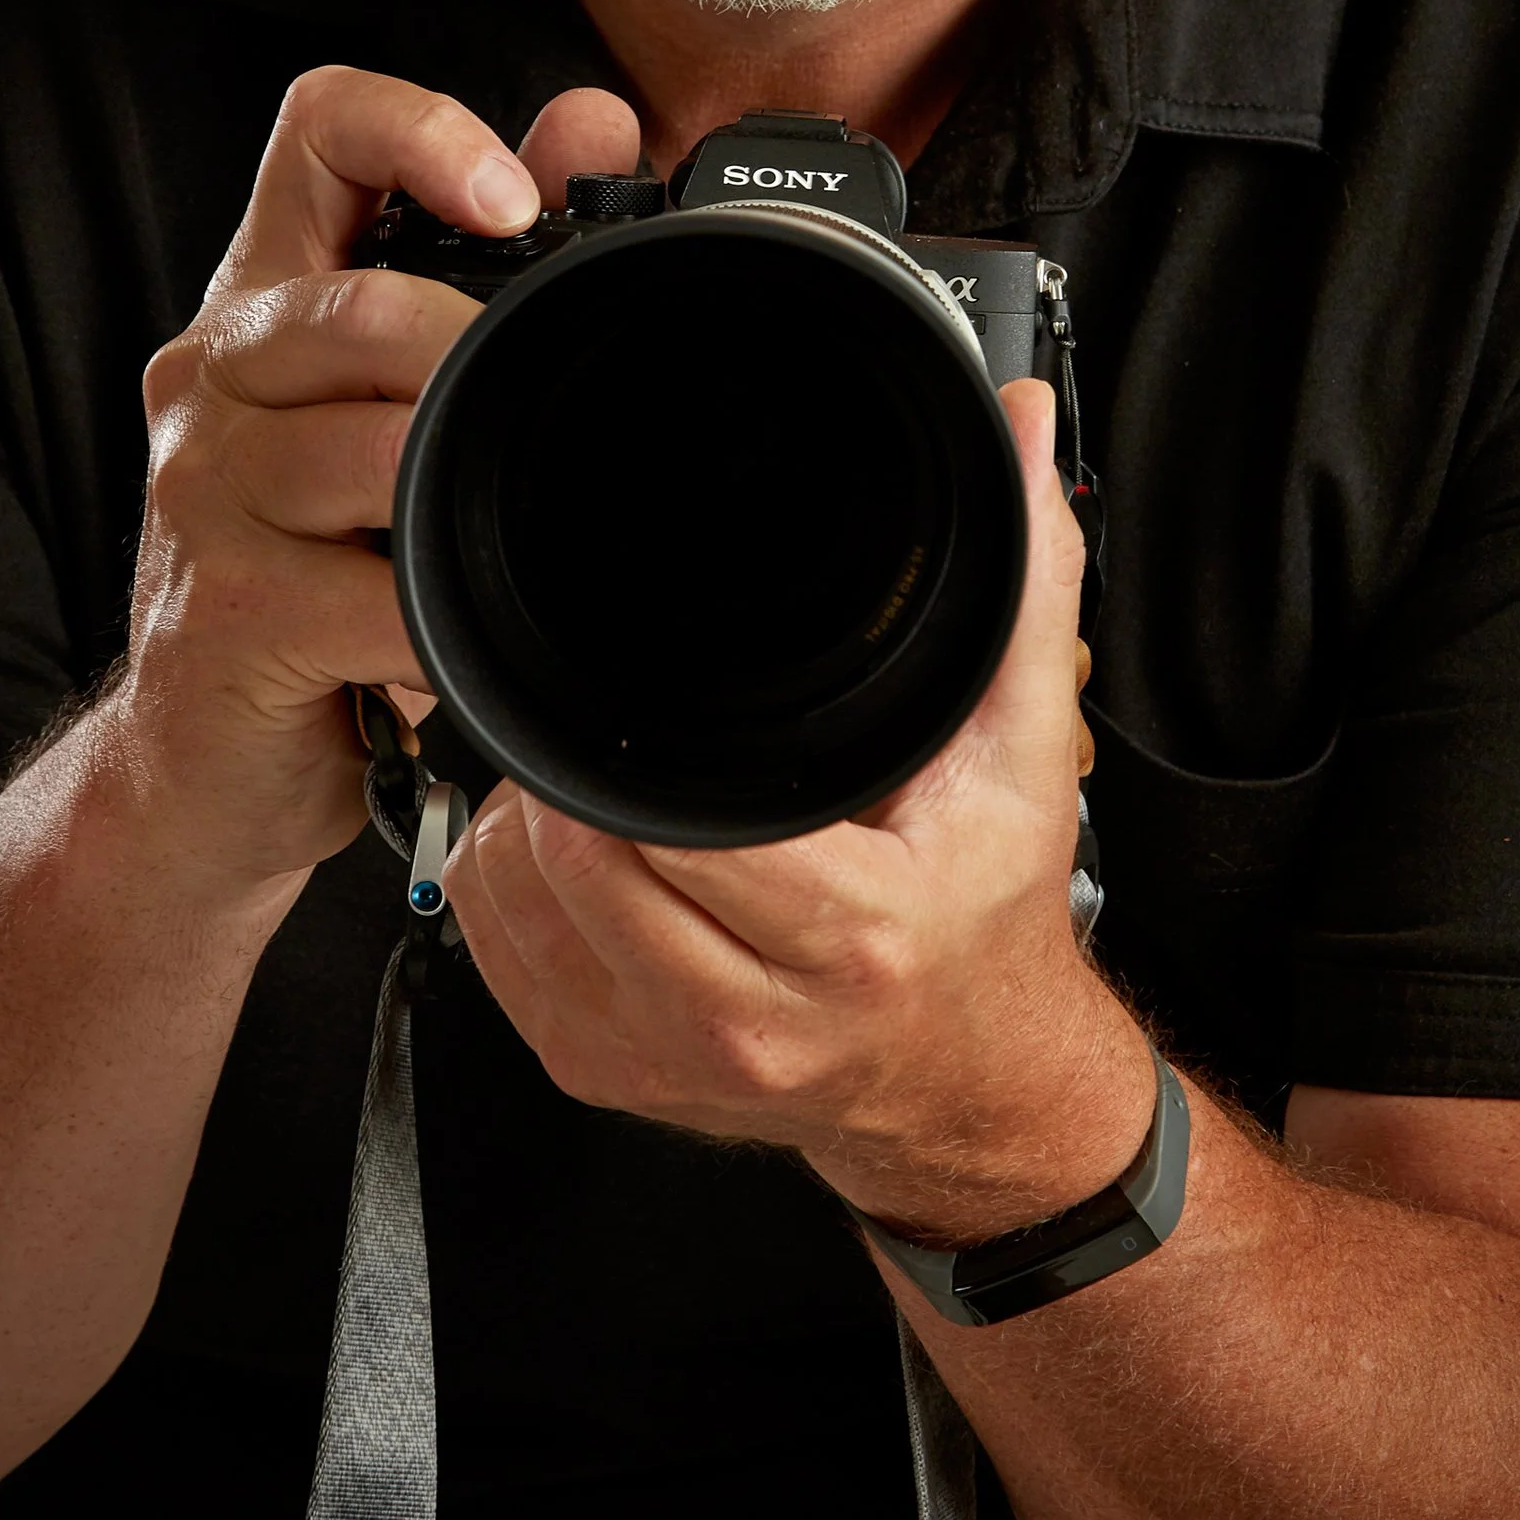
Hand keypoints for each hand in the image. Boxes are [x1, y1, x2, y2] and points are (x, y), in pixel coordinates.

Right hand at [104, 66, 641, 892]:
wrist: (202, 769)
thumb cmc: (318, 578)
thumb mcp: (397, 412)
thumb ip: (489, 262)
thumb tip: (595, 123)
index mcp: (264, 302)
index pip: (318, 128)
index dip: (418, 128)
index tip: (512, 197)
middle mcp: (213, 376)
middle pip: (354, 303)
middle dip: (475, 358)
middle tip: (533, 419)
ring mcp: (202, 491)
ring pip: (373, 448)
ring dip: (465, 496)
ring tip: (499, 532)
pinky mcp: (224, 610)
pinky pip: (375, 595)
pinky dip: (449, 621)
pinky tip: (468, 635)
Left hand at [446, 382, 1158, 1241]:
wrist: (968, 1080)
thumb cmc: (984, 914)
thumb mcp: (1022, 754)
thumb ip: (1023, 587)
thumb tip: (1022, 438)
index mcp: (852, 933)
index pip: (686, 836)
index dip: (644, 759)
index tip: (646, 695)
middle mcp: (753, 1016)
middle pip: (581, 866)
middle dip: (575, 775)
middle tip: (612, 726)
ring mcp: (667, 1059)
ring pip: (516, 905)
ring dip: (526, 825)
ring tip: (595, 782)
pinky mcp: (607, 1075)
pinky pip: (496, 954)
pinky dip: (505, 886)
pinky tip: (569, 850)